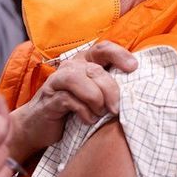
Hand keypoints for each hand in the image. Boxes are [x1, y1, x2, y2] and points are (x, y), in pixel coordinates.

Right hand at [10, 41, 137, 160]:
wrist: (37, 126)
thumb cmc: (72, 109)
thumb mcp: (94, 95)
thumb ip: (109, 87)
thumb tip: (138, 90)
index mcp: (84, 62)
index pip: (103, 49)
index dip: (119, 55)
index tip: (133, 68)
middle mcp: (71, 67)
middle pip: (95, 69)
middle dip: (110, 89)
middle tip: (116, 108)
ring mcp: (58, 82)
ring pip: (79, 79)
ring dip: (95, 98)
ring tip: (101, 113)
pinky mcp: (50, 99)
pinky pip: (69, 100)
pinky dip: (84, 111)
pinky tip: (88, 120)